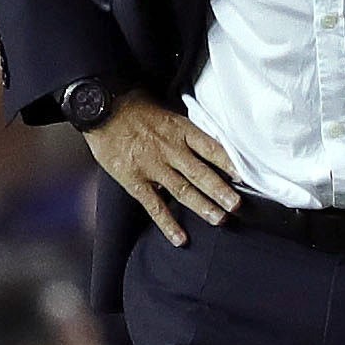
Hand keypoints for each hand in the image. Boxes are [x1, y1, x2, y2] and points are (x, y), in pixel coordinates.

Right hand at [83, 90, 241, 245]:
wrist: (101, 109)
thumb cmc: (134, 106)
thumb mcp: (165, 110)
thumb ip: (184, 130)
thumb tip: (205, 144)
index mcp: (180, 130)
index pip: (211, 148)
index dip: (229, 163)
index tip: (244, 175)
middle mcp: (170, 149)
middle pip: (201, 173)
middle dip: (220, 191)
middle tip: (236, 206)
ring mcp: (153, 166)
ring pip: (183, 190)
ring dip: (203, 207)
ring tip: (219, 220)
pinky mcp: (135, 181)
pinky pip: (155, 206)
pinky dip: (168, 224)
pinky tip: (180, 238)